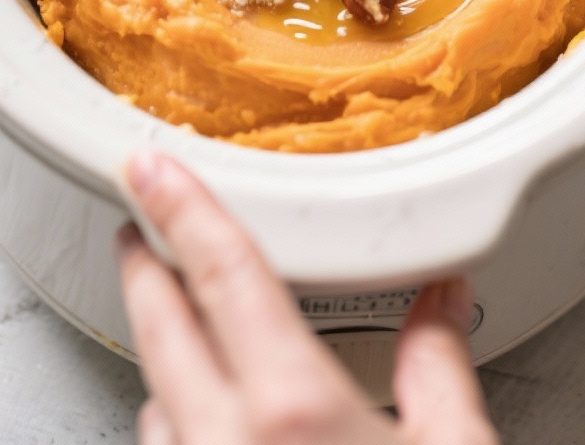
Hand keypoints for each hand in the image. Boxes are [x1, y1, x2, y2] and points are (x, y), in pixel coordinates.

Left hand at [116, 151, 498, 443]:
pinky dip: (170, 419)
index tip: (149, 166)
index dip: (182, 208)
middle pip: (161, 328)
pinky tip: (197, 416)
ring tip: (176, 318)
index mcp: (293, 410)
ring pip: (152, 397)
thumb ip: (440, 364)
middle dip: (145, 265)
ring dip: (159, 349)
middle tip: (141, 224)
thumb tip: (443, 298)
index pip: (224, 275)